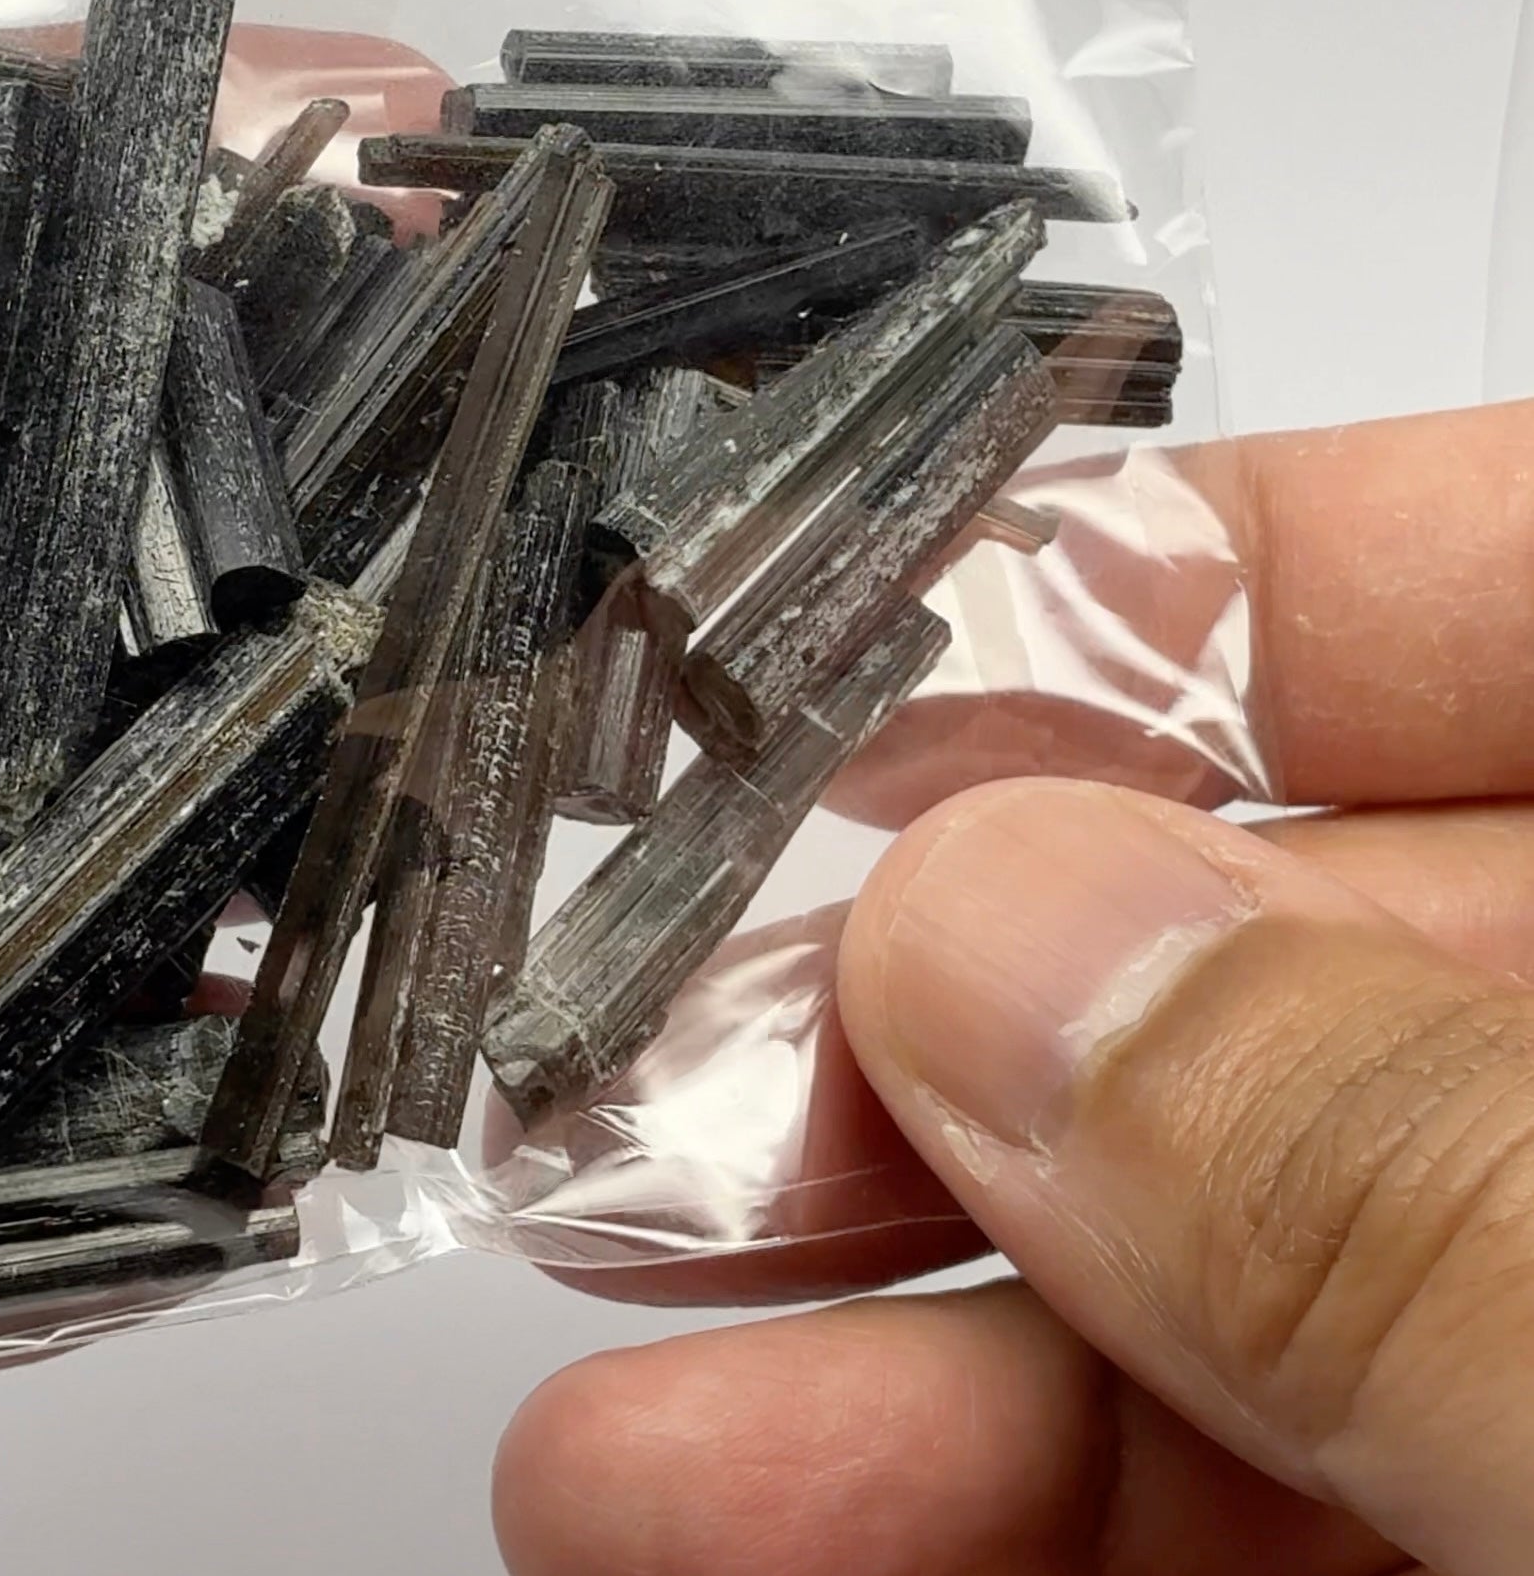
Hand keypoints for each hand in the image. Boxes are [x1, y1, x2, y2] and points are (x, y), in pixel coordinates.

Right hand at [496, 398, 1533, 1575]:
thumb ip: (1401, 1168)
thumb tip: (1003, 940)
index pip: (1495, 584)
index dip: (1181, 570)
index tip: (859, 619)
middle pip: (1274, 928)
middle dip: (934, 972)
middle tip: (668, 1014)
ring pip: (1199, 1239)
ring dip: (864, 1269)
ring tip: (600, 1258)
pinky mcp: (1481, 1573)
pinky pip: (1209, 1496)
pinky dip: (959, 1500)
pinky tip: (716, 1501)